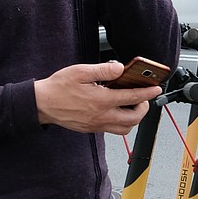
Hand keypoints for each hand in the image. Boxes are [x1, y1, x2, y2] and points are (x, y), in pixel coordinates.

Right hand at [34, 62, 161, 133]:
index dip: (148, 93)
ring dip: (133, 118)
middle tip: (143, 98)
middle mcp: (102, 116)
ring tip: (131, 105)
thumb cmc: (58, 87)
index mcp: (101, 100)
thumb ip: (102, 70)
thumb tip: (119, 68)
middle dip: (144, 108)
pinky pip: (113, 130)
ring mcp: (97, 125)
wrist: (41, 104)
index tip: (156, 88)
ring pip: (126, 128)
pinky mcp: (92, 129)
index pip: (133, 97)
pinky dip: (121, 122)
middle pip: (134, 118)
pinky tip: (116, 110)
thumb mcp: (80, 72)